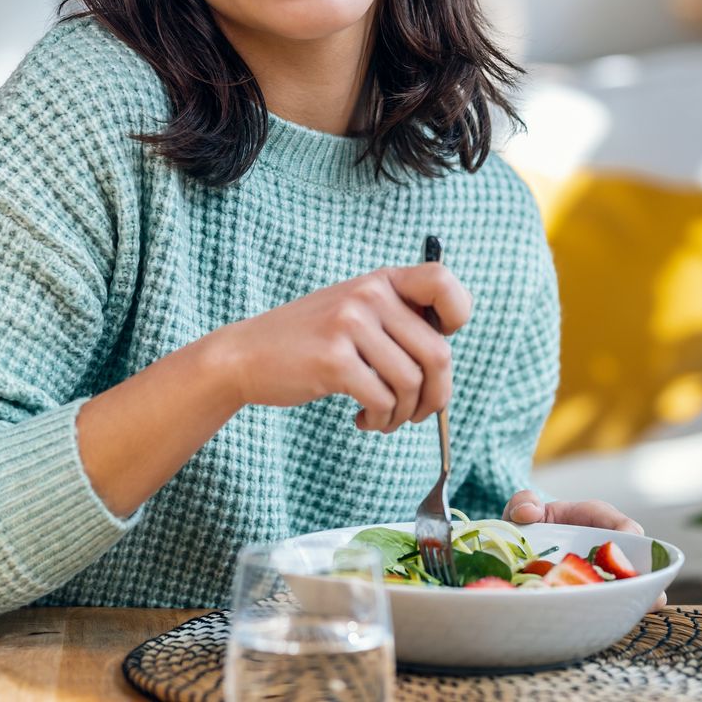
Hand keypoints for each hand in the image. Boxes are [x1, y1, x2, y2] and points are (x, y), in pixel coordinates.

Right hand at [211, 263, 471, 432]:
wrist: (246, 354)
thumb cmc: (310, 341)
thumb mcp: (356, 312)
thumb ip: (398, 322)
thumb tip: (445, 364)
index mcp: (382, 280)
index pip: (445, 283)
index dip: (455, 319)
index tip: (433, 347)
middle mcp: (370, 294)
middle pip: (438, 353)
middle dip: (436, 396)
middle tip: (418, 413)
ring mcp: (351, 323)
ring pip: (412, 383)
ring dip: (403, 415)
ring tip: (383, 419)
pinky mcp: (334, 358)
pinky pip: (383, 400)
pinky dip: (380, 421)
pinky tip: (363, 420)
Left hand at [503, 490, 666, 611]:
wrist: (518, 549)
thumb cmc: (527, 524)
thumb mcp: (522, 508)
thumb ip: (524, 502)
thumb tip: (528, 513)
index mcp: (589, 517)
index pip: (616, 521)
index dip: (626, 531)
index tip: (629, 541)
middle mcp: (602, 545)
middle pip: (634, 554)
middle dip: (646, 569)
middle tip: (651, 586)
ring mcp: (601, 570)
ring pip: (630, 580)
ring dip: (640, 592)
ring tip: (648, 604)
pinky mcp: (595, 591)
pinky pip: (613, 599)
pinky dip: (619, 608)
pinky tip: (621, 618)